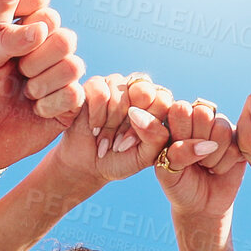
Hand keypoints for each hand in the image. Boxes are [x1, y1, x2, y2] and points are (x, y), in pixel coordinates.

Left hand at [0, 10, 85, 172]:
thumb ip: (6, 39)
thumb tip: (41, 29)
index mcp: (29, 34)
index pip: (48, 17)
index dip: (31, 33)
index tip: (8, 52)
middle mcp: (50, 53)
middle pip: (66, 39)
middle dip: (38, 60)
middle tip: (20, 74)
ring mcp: (63, 78)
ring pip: (74, 66)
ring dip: (44, 84)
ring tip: (28, 94)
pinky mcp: (71, 105)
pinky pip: (75, 94)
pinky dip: (51, 105)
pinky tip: (37, 111)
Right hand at [44, 73, 173, 186]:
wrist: (88, 166)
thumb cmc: (120, 159)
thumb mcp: (144, 155)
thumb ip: (155, 136)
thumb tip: (137, 112)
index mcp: (157, 104)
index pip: (162, 99)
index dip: (148, 122)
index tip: (133, 143)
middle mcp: (138, 89)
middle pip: (143, 89)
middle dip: (128, 121)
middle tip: (120, 141)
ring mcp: (116, 84)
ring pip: (119, 91)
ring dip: (111, 123)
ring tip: (106, 139)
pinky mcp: (94, 85)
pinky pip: (100, 92)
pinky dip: (96, 116)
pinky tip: (95, 128)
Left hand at [155, 98, 243, 225]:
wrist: (200, 206)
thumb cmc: (178, 185)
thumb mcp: (165, 169)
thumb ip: (168, 148)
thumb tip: (182, 133)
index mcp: (176, 119)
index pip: (180, 108)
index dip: (179, 132)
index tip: (174, 151)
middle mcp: (200, 118)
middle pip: (203, 113)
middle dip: (196, 142)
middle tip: (191, 159)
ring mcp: (221, 127)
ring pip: (221, 129)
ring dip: (211, 156)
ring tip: (204, 165)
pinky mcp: (239, 141)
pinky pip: (235, 145)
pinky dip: (223, 164)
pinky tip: (217, 169)